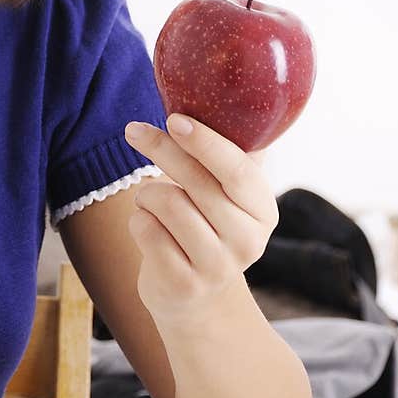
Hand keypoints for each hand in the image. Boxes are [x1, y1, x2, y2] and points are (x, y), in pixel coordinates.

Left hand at [123, 114, 278, 325]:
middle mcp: (248, 240)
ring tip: (150, 200)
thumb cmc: (206, 227)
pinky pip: (146, 230)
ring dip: (147, 194)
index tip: (175, 119)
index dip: (206, 143)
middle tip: (134, 131)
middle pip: (194, 182)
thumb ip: (225, 156)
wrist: (197, 300)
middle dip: (160, 149)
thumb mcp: (226, 194)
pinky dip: (138, 220)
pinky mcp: (183, 284)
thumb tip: (216, 96)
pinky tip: (148, 227)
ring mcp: (217, 266)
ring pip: (166, 203)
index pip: (238, 169)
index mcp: (263, 209)